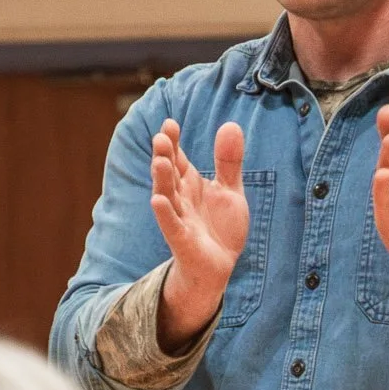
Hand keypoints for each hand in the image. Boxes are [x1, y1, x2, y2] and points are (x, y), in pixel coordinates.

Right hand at [151, 119, 249, 348]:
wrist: (220, 266)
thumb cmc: (219, 227)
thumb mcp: (230, 190)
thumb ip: (228, 161)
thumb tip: (230, 124)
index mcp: (190, 183)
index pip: (178, 158)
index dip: (173, 141)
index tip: (170, 123)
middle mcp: (180, 198)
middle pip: (169, 173)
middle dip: (164, 156)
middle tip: (161, 137)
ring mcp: (179, 218)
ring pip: (167, 196)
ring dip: (161, 180)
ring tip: (159, 162)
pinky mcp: (182, 239)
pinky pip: (171, 225)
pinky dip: (165, 214)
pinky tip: (158, 201)